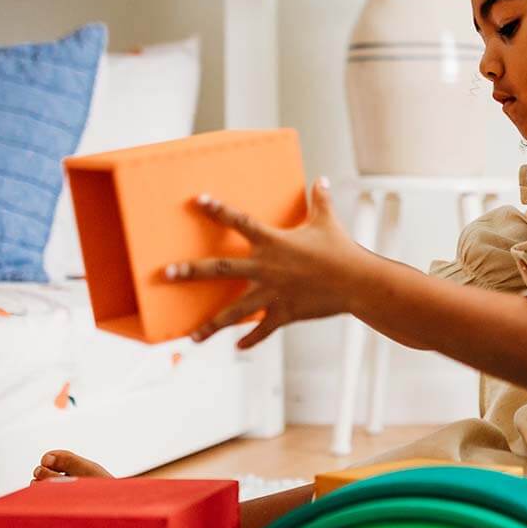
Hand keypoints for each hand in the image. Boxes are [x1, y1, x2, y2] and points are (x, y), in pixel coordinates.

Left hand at [163, 177, 360, 349]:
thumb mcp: (327, 222)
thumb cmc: (342, 249)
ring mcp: (272, 293)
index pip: (240, 222)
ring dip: (212, 324)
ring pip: (235, 311)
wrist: (358, 282)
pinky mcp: (284, 313)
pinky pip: (263, 329)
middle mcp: (266, 267)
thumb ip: (318, 201)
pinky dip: (251, 340)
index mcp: (273, 242)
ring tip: (192, 336)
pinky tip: (237, 347)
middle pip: (221, 269)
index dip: (218, 210)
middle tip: (167, 274)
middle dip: (192, 272)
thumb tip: (320, 180)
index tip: (197, 200)